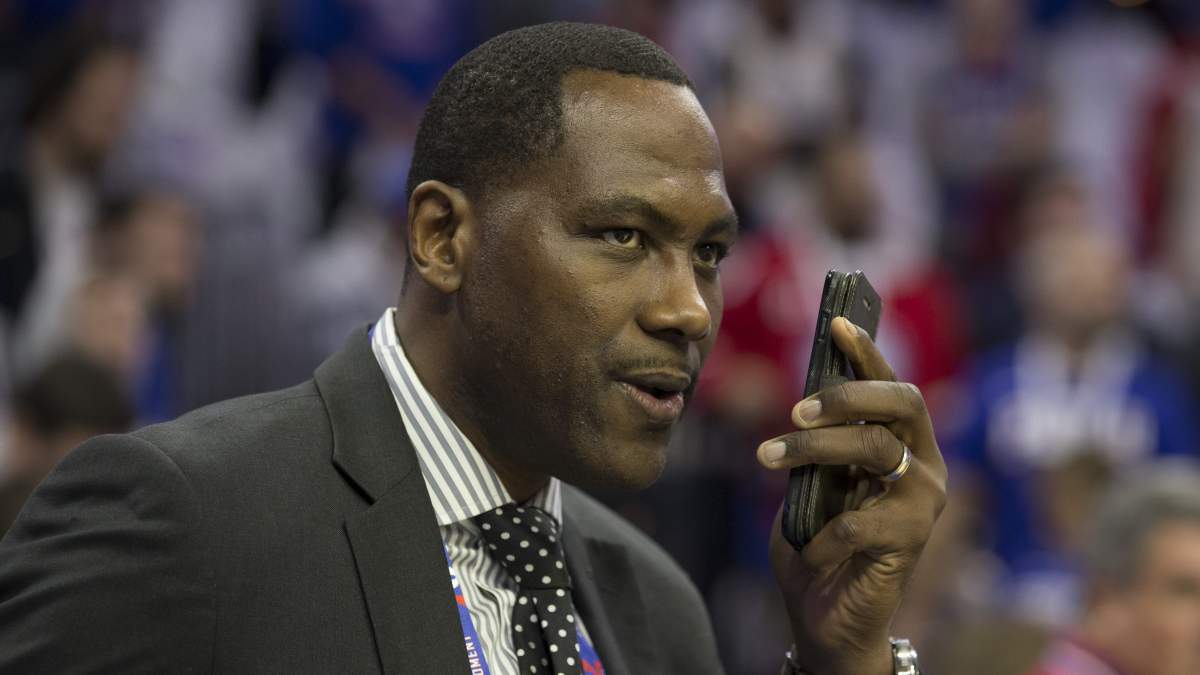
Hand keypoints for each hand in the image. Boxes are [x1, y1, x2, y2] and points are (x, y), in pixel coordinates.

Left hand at [757, 317, 946, 674]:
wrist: (826, 619)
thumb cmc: (816, 545)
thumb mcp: (811, 484)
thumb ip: (817, 446)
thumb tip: (801, 399)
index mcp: (903, 445)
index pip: (892, 386)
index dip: (867, 353)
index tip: (836, 323)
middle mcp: (924, 466)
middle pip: (898, 403)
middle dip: (842, 397)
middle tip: (792, 411)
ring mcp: (923, 502)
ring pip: (875, 449)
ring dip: (813, 450)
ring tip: (767, 458)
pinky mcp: (911, 541)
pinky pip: (858, 521)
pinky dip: (821, 535)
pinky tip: (808, 551)